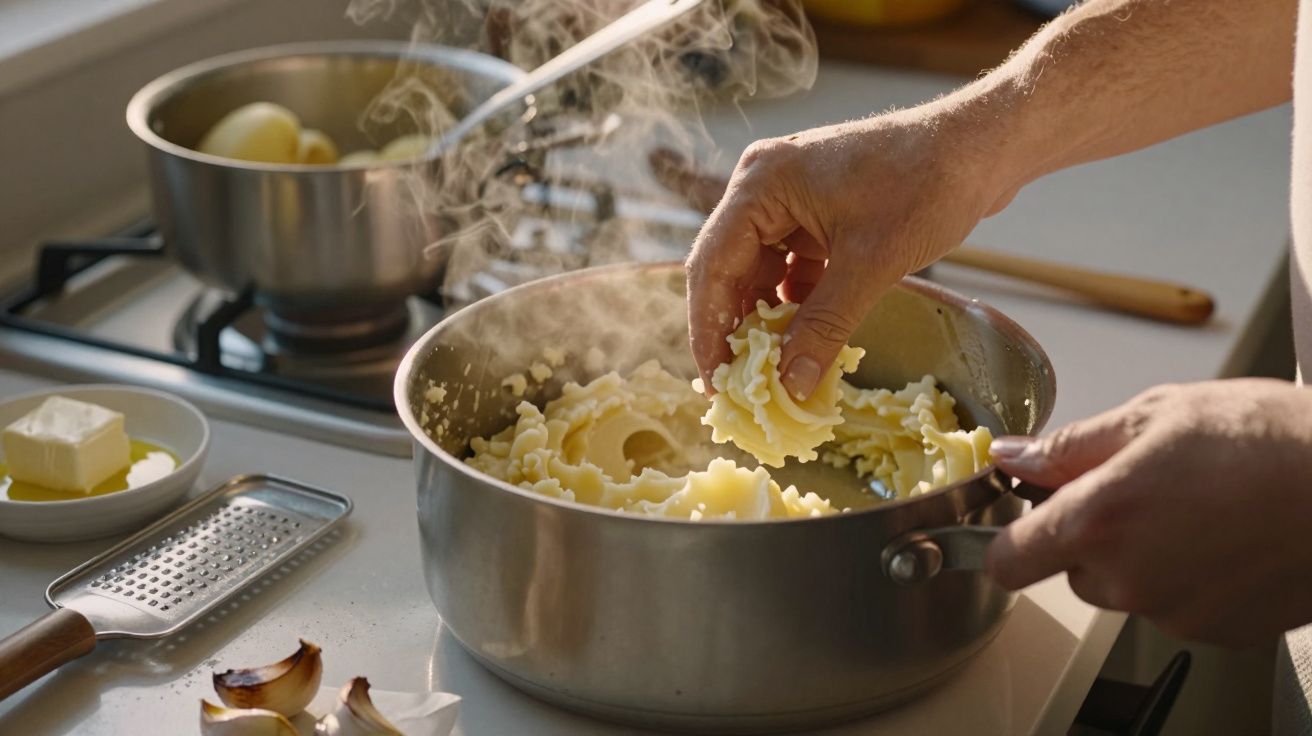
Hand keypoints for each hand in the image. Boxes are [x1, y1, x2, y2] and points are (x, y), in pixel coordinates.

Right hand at [683, 107, 1018, 398]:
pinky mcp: (816, 211)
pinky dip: (792, 302)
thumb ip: (824, 327)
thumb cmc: (927, 185)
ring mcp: (790, 198)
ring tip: (769, 370)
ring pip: (758, 270)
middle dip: (733, 326)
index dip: (708, 326)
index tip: (714, 379)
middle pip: (728, 268)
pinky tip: (802, 339)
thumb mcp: (871, 264)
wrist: (982, 147)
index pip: (712, 264)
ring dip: (764, 318)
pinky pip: (788, 264)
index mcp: (762, 184)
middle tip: (737, 384)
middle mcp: (764, 186)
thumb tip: (790, 386)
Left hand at [987, 379, 1311, 646]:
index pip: (1009, 560)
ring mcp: (1176, 614)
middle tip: (1146, 486)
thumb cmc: (1271, 441)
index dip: (1011, 538)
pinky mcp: (1220, 632)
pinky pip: (1179, 605)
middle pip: (1073, 570)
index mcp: (1098, 521)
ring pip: (1128, 588)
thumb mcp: (1156, 415)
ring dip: (1145, 555)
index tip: (1026, 516)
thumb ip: (1072, 446)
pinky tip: (1229, 536)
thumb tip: (1017, 457)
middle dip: (1094, 534)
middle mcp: (1128, 580)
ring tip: (1201, 505)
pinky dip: (1191, 577)